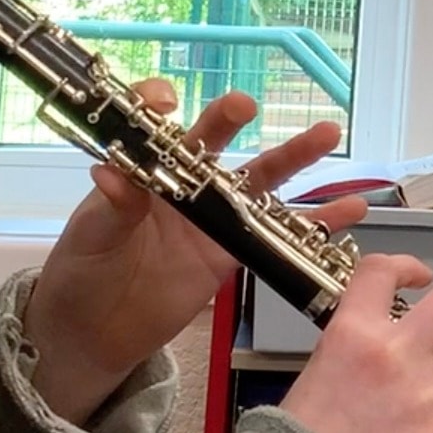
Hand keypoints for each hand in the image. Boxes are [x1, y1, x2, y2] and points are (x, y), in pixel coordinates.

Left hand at [24, 80, 365, 423]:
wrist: (97, 330)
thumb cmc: (84, 270)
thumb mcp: (92, 234)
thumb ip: (112, 205)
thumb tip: (111, 174)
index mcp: (145, 171)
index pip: (157, 127)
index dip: (159, 108)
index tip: (165, 103)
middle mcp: (183, 187)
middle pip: (215, 144)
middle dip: (230, 121)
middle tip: (246, 104)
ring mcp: (212, 220)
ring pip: (259, 181)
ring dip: (294, 158)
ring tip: (327, 134)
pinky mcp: (232, 254)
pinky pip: (277, 235)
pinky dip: (315, 224)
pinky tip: (348, 210)